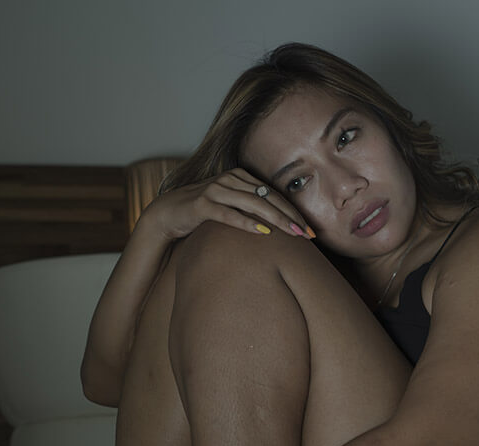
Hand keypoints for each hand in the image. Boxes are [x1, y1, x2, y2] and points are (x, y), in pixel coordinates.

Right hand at [143, 167, 314, 241]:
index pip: (274, 195)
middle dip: (291, 217)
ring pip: (252, 204)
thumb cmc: (204, 213)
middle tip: (309, 234)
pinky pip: (229, 214)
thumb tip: (280, 225)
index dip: (294, 211)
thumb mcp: (231, 206)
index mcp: (240, 177)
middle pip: (268, 198)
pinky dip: (247, 223)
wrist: (168, 213)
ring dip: (276, 219)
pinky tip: (264, 232)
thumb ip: (251, 208)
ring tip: (293, 234)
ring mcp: (215, 190)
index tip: (311, 230)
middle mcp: (230, 179)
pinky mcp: (202, 204)